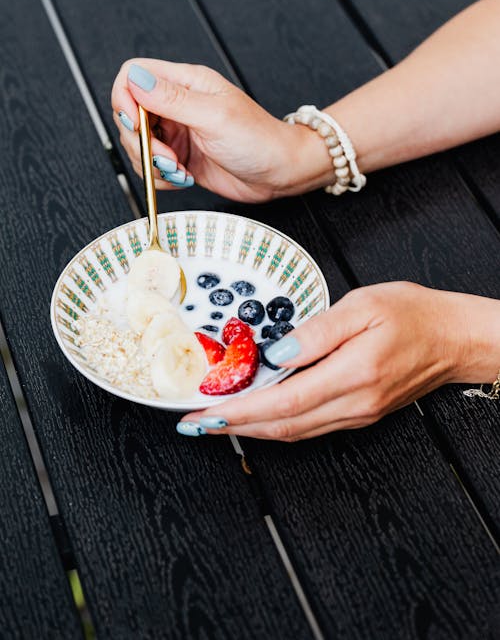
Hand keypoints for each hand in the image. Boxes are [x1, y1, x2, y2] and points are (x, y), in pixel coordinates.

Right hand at [111, 59, 330, 200]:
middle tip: (167, 158)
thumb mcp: (214, 116)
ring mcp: (178, 132)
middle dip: (140, 141)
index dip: (125, 98)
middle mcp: (178, 105)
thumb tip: (135, 79)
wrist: (281, 173)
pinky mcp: (181, 158)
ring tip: (179, 170)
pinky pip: (152, 167)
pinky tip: (183, 178)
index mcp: (186, 83)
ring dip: (152, 164)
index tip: (135, 124)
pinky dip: (160, 178)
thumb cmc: (259, 140)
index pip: (133, 74)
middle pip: (129, 113)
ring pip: (137, 144)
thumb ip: (172, 99)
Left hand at [180, 282, 474, 440]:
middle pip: (282, 426)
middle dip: (233, 427)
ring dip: (251, 429)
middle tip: (195, 422)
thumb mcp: (363, 305)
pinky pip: (310, 426)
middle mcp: (354, 403)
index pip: (282, 401)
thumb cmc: (412, 315)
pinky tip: (258, 414)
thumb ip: (317, 331)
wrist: (453, 339)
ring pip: (294, 431)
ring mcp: (357, 414)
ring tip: (217, 420)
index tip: (205, 412)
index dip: (238, 411)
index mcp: (353, 374)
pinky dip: (277, 424)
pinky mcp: (360, 414)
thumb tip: (277, 352)